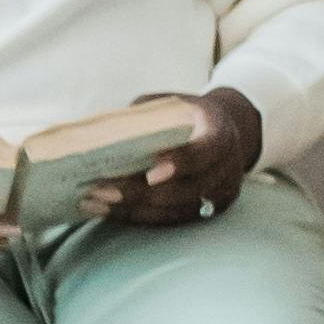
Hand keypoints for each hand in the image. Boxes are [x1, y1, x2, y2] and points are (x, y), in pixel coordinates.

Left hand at [85, 86, 263, 234]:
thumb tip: (100, 135)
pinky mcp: (211, 211)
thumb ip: (145, 117)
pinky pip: (174, 219)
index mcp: (220, 133)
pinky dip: (142, 216)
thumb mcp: (171, 104)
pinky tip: (112, 211)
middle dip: (141, 194)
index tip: (149, 174)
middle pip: (186, 190)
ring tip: (95, 203)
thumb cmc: (189, 114)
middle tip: (101, 191)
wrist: (228, 130)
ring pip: (177, 210)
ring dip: (134, 210)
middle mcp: (226, 167)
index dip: (179, 164)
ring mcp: (222, 193)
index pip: (204, 152)